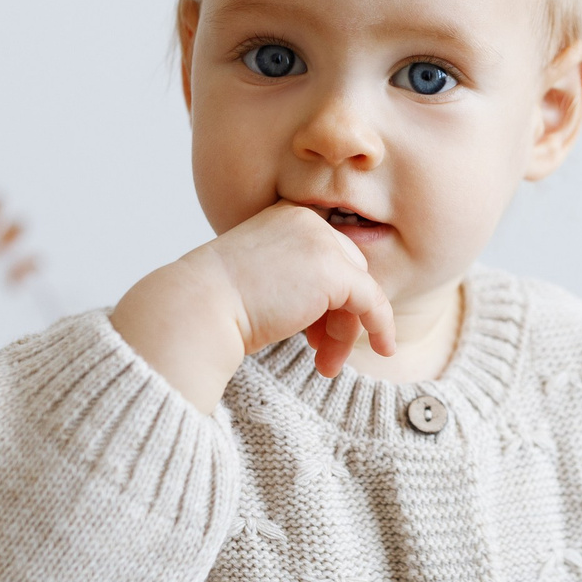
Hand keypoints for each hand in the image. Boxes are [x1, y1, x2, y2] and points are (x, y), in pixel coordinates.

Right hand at [109, 202, 397, 412]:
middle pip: (346, 272)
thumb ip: (293, 281)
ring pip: (357, 291)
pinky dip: (381, 325)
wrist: (197, 309)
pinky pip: (372, 301)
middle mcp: (307, 221)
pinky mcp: (335, 272)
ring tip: (327, 366)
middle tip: (320, 352)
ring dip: (345, 333)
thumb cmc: (215, 304)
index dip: (325, 298)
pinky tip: (384, 348)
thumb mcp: (257, 280)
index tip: (312, 332)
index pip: (325, 256)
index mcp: (285, 215)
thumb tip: (329, 309)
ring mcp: (322, 243)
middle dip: (337, 317)